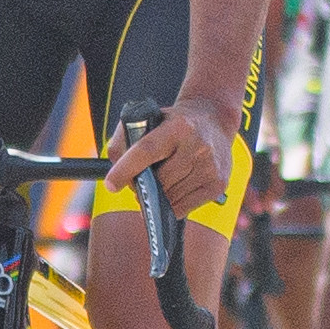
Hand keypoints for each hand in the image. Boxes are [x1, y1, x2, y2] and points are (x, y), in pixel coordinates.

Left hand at [104, 93, 234, 220]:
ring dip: (156, 196)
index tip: (111, 185)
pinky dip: (171, 205)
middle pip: (159, 180)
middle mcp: (198, 146)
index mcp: (178, 127)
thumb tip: (117, 178)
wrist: (212, 121)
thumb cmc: (172, 124)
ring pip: (170, 197)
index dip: (126, 169)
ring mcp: (211, 167)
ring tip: (158, 183)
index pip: (147, 150)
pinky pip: (184, 207)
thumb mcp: (146, 120)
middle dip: (142, 187)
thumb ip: (123, 142)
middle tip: (138, 182)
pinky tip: (171, 191)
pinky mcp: (218, 184)